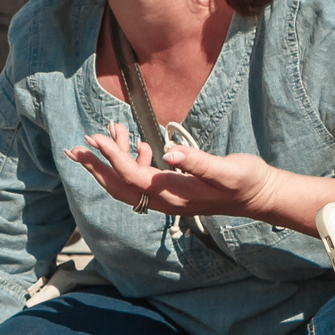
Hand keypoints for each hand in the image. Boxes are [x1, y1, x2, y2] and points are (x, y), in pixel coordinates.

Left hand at [65, 122, 285, 221]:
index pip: (132, 177)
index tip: (94, 138)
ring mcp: (169, 199)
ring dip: (113, 160)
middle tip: (72, 149)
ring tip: (106, 132)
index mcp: (174, 194)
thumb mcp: (226, 169)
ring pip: (129, 184)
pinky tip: (138, 144)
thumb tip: (168, 152)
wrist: (261, 197)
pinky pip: (143, 181)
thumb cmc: (247, 181)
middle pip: (119, 187)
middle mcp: (166, 201)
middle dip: (95, 167)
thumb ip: (197, 160)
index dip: (112, 158)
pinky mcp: (174, 193)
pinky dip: (133, 162)